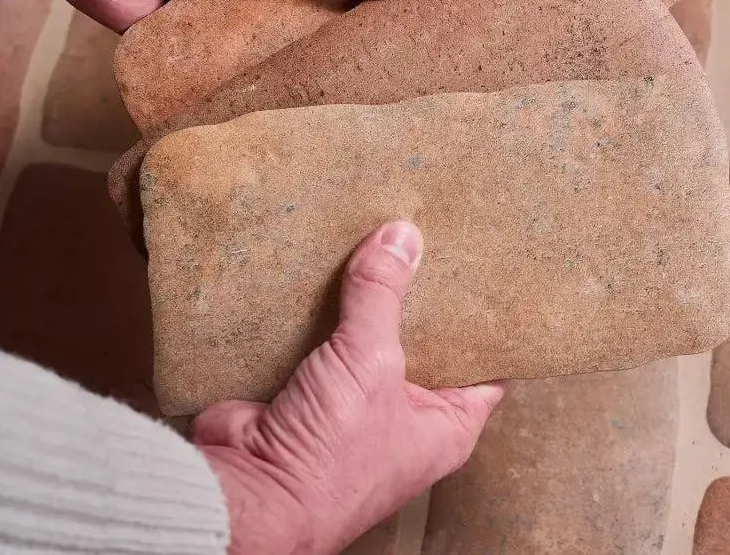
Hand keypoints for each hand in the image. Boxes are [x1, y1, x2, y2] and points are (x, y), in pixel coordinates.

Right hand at [193, 221, 502, 554]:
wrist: (246, 495)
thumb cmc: (329, 460)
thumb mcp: (370, 362)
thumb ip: (384, 296)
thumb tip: (401, 237)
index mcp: (444, 425)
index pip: (482, 363)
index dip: (483, 318)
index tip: (482, 266)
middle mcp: (403, 415)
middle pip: (420, 338)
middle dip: (416, 292)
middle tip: (420, 235)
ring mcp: (353, 404)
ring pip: (366, 334)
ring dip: (363, 295)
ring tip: (372, 236)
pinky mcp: (306, 392)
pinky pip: (319, 338)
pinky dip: (317, 307)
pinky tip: (323, 264)